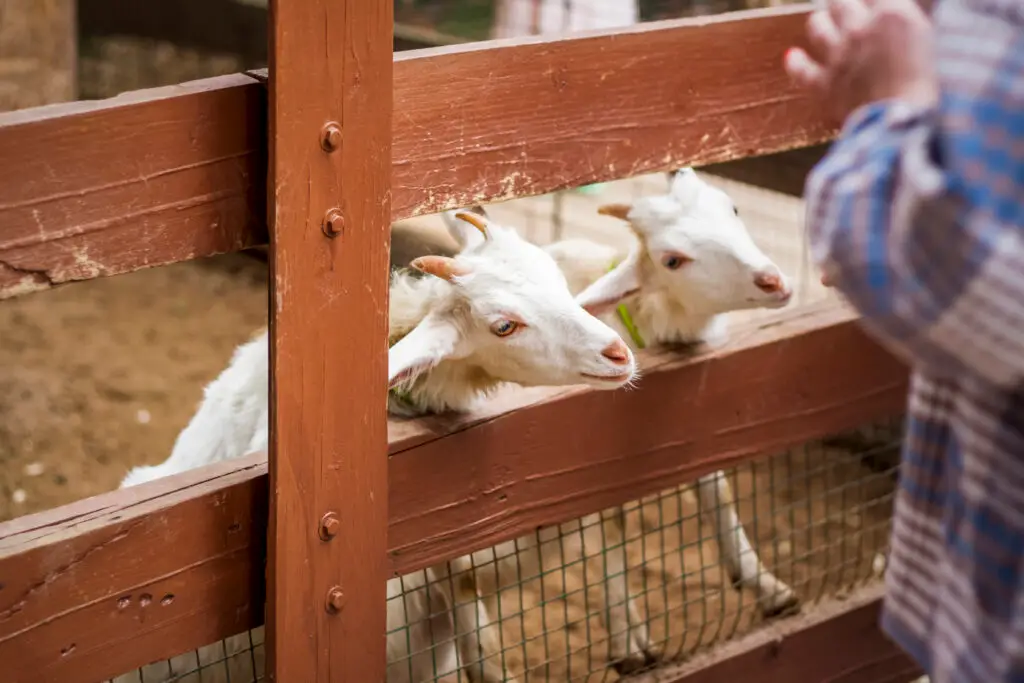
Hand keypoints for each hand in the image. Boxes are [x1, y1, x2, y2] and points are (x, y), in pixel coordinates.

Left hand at [785, 0, 937, 121]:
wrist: (905, 120)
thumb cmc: (928, 82)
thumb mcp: (926, 38)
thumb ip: (905, 19)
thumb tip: (895, 14)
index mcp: (891, 15)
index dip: (870, 0)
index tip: (869, 5)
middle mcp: (860, 29)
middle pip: (840, 1)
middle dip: (841, 3)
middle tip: (842, 5)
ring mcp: (838, 55)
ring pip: (817, 25)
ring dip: (819, 22)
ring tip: (821, 21)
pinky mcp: (824, 83)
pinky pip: (801, 68)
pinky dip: (795, 62)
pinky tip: (792, 56)